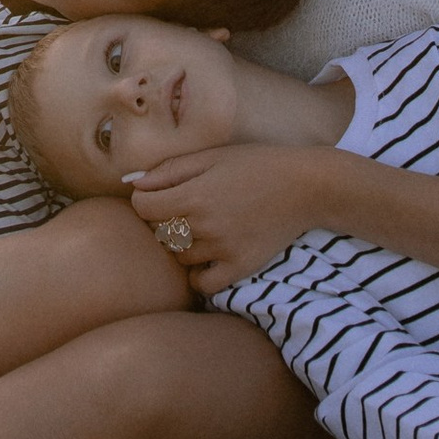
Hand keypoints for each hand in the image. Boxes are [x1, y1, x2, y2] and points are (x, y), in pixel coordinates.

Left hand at [120, 143, 320, 291]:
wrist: (305, 187)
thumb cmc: (256, 164)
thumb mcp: (211, 156)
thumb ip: (169, 170)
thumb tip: (133, 183)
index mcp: (194, 195)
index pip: (142, 208)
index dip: (144, 199)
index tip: (156, 194)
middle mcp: (205, 225)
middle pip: (157, 233)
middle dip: (160, 220)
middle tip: (178, 208)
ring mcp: (223, 250)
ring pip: (178, 257)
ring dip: (179, 244)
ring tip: (196, 227)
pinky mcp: (241, 267)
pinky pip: (203, 282)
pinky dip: (197, 273)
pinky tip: (205, 255)